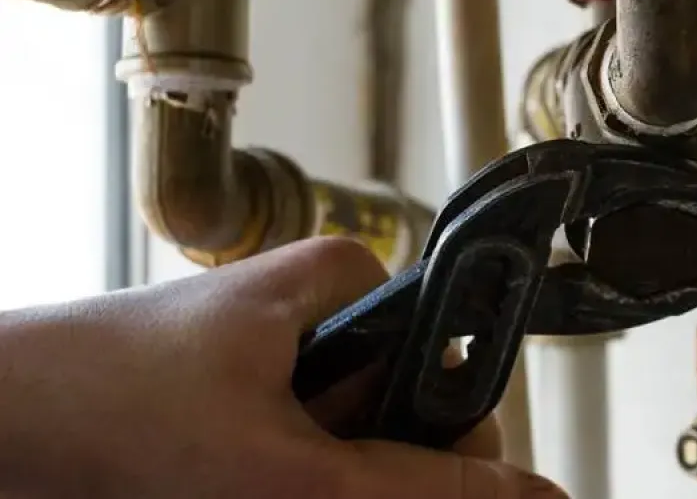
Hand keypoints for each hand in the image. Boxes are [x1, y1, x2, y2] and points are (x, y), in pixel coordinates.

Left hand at [0, 237, 567, 498]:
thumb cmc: (100, 410)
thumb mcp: (286, 470)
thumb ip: (419, 489)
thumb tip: (530, 496)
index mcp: (341, 285)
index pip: (451, 363)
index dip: (445, 434)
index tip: (408, 481)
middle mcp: (314, 321)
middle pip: (401, 419)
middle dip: (372, 476)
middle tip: (302, 492)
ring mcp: (272, 373)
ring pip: (349, 455)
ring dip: (325, 491)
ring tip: (245, 491)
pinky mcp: (235, 415)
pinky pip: (299, 466)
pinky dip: (289, 493)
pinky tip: (236, 493)